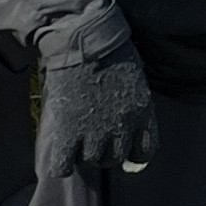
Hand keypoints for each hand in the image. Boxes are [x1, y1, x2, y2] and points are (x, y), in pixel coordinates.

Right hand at [35, 47, 158, 184]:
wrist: (83, 40)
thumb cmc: (110, 52)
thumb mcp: (133, 81)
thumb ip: (132, 105)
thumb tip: (121, 120)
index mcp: (142, 115)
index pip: (145, 153)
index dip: (132, 154)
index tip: (123, 149)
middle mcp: (122, 128)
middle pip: (114, 159)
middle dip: (103, 152)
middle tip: (92, 138)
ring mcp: (95, 132)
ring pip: (91, 161)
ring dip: (83, 154)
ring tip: (75, 139)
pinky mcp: (68, 131)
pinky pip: (63, 164)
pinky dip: (61, 165)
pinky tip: (61, 155)